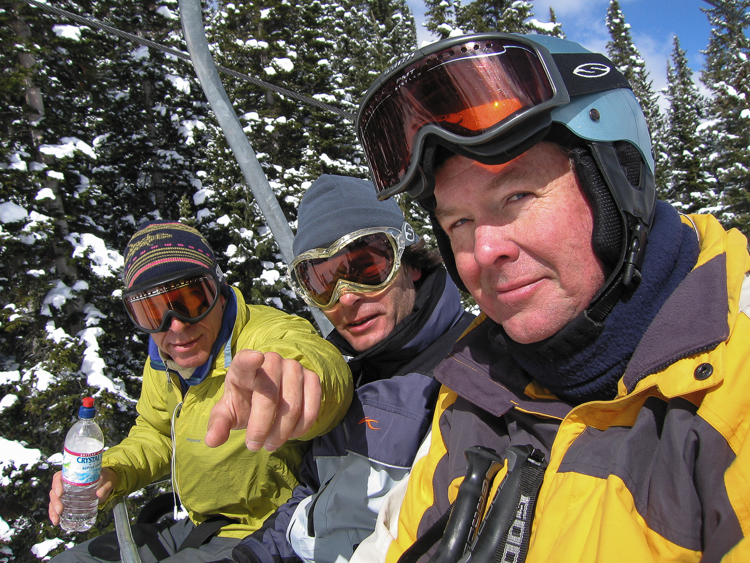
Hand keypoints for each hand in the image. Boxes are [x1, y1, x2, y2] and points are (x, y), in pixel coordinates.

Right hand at [48, 467, 117, 525]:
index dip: (56, 484)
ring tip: (56, 519)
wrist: (106, 484)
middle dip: (55, 502)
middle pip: (54, 491)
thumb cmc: (105, 478)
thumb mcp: (107, 479)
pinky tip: (56, 521)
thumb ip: (105, 485)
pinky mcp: (68, 502)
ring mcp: (66, 494)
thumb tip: (99, 494)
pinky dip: (55, 515)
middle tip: (60, 510)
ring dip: (53, 510)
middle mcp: (66, 484)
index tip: (60, 492)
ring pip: (54, 501)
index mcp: (72, 475)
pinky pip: (57, 508)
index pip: (59, 477)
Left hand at [205, 349, 321, 451]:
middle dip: (261, 428)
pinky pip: (312, 407)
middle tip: (254, 446)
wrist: (268, 397)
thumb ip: (219, 425)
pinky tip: (291, 434)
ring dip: (281, 433)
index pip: (245, 360)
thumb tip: (212, 441)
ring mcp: (294, 367)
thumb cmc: (243, 402)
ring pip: (292, 406)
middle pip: (270, 397)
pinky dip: (302, 427)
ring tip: (271, 444)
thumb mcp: (227, 413)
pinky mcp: (312, 377)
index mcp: (244, 367)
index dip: (250, 359)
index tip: (255, 358)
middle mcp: (271, 361)